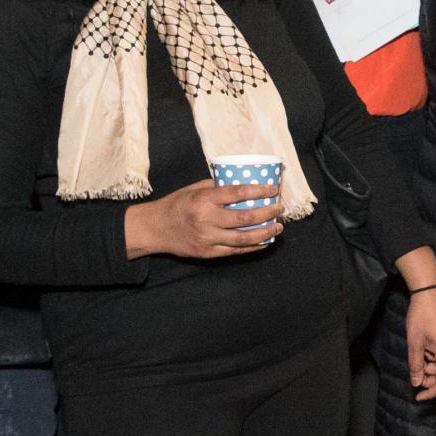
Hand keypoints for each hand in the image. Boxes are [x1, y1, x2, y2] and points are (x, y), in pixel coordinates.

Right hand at [124, 179, 281, 258]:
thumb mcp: (193, 190)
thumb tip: (242, 182)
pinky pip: (236, 251)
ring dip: (265, 233)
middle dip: (268, 213)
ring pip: (244, 238)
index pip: (237, 194)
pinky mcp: (208, 253)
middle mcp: (206, 220)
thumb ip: (216, 187)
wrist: (155, 228)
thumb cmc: (177, 205)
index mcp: (203, 200)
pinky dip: (253, 246)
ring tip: (278, 227)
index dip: (258, 191)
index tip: (273, 189)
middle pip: (245, 218)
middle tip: (280, 208)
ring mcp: (207, 238)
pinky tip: (265, 240)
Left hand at [403, 287, 435, 400]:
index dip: (431, 392)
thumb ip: (416, 365)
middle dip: (431, 381)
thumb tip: (416, 383)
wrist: (431, 294)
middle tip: (416, 376)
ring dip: (432, 369)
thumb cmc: (421, 317)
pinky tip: (425, 352)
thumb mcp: (414, 343)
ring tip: (419, 358)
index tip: (418, 397)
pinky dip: (435, 361)